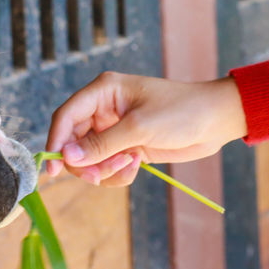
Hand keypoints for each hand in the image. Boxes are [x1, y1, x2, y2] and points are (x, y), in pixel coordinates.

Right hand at [43, 71, 246, 186]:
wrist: (216, 121)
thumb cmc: (181, 112)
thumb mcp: (140, 128)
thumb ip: (101, 144)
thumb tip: (66, 157)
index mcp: (102, 92)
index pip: (66, 116)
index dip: (56, 141)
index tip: (52, 168)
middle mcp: (103, 110)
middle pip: (74, 141)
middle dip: (86, 162)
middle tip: (99, 176)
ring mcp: (114, 130)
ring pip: (90, 158)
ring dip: (104, 169)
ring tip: (129, 167)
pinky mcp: (127, 147)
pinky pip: (108, 166)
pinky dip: (117, 173)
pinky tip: (136, 167)